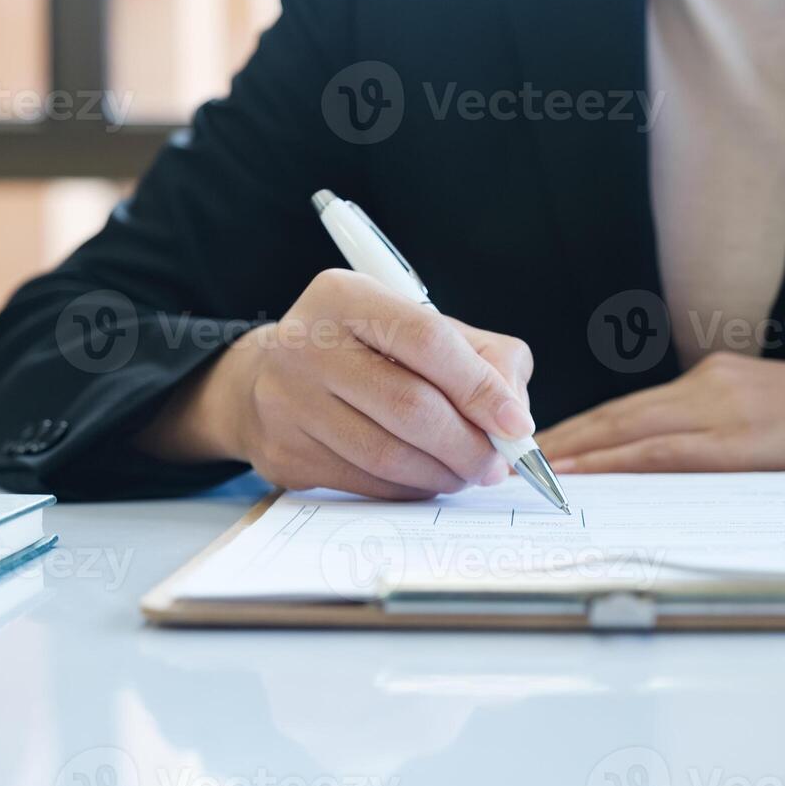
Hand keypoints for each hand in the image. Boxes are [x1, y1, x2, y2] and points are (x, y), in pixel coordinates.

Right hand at [138, 269, 535, 498]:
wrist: (268, 379)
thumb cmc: (365, 350)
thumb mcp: (419, 326)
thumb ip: (482, 358)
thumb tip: (514, 419)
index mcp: (345, 297)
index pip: (427, 340)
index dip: (480, 388)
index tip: (516, 425)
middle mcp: (306, 345)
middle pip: (410, 406)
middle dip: (468, 444)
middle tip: (498, 463)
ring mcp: (287, 403)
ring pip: (389, 456)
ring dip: (444, 473)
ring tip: (468, 472)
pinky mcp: (284, 454)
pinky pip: (367, 484)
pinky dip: (411, 488)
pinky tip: (427, 477)